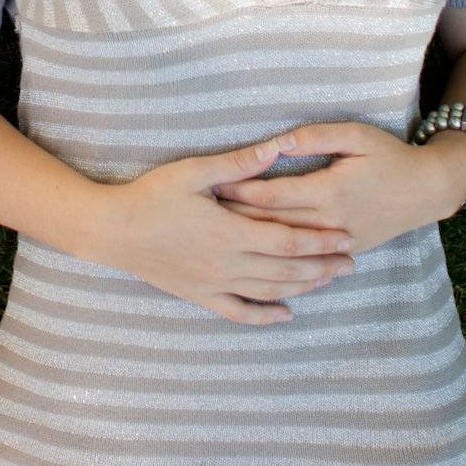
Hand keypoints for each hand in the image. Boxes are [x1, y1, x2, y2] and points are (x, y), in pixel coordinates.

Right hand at [102, 136, 355, 324]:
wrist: (113, 230)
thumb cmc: (151, 195)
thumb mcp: (192, 172)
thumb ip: (237, 164)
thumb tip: (276, 149)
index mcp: (230, 232)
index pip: (288, 241)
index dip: (320, 241)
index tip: (345, 237)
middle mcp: (228, 264)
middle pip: (287, 271)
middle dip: (323, 266)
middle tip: (351, 261)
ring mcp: (215, 284)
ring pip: (271, 292)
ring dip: (304, 287)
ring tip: (328, 280)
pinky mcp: (201, 295)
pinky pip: (240, 313)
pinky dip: (267, 316)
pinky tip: (287, 314)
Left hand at [214, 122, 465, 254]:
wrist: (429, 189)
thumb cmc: (389, 155)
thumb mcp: (354, 135)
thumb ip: (313, 138)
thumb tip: (276, 142)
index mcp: (328, 191)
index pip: (271, 196)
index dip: (238, 191)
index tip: (209, 187)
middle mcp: (330, 222)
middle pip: (273, 225)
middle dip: (235, 220)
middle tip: (201, 217)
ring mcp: (339, 241)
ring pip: (287, 249)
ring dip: (254, 243)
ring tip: (219, 239)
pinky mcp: (347, 252)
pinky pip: (307, 263)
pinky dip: (280, 261)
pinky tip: (257, 262)